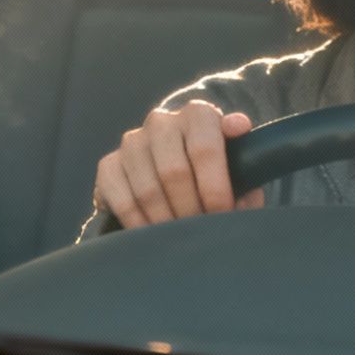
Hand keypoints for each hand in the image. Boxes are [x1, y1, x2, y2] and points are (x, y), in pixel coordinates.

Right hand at [94, 100, 261, 226]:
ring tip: (181, 238)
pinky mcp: (109, 165)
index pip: (204, 148)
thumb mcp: (239, 168)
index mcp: (198, 115)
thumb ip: (246, 158)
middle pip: (173, 172)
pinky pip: (122, 200)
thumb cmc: (217, 174)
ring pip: (147, 190)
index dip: (214, 188)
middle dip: (190, 210)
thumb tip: (239, 126)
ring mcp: (132, 142)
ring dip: (166, 222)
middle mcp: (162, 122)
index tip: (222, 214)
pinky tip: (154, 236)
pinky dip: (139, 224)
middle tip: (201, 233)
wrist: (179, 171)